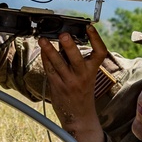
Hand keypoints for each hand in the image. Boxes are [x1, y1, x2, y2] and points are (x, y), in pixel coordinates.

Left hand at [39, 25, 107, 141]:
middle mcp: (82, 75)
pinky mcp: (57, 86)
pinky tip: (42, 49)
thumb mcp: (88, 75)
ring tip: (43, 39)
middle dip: (69, 46)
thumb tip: (66, 41)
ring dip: (49, 50)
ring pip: (58, 64)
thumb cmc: (83, 91)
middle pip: (76, 58)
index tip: (89, 27)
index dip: (96, 38)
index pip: (99, 52)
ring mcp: (69, 81)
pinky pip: (49, 70)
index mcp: (93, 70)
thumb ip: (79, 60)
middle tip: (64, 35)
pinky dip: (45, 58)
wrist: (79, 115)